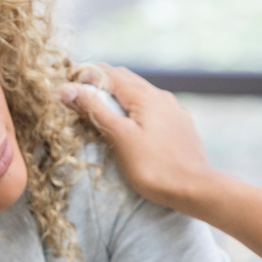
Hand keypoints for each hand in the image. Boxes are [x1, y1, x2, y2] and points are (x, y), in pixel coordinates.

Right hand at [59, 66, 221, 212]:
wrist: (194, 189)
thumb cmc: (153, 166)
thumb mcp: (119, 136)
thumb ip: (94, 109)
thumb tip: (67, 88)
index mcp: (144, 95)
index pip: (108, 73)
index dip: (85, 76)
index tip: (67, 86)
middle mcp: (161, 96)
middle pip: (125, 80)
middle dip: (101, 83)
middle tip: (80, 96)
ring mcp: (174, 111)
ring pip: (141, 95)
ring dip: (119, 96)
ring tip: (102, 111)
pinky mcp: (181, 126)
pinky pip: (154, 109)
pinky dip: (136, 110)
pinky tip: (133, 125)